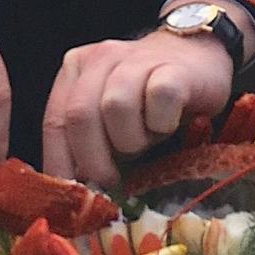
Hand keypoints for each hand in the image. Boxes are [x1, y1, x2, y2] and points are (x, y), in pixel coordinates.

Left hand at [41, 30, 233, 183]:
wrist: (199, 60)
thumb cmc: (147, 99)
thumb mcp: (108, 119)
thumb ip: (85, 141)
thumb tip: (71, 192)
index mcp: (75, 69)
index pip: (55, 121)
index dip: (60, 163)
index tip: (71, 196)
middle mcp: (100, 58)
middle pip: (80, 116)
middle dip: (94, 159)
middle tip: (111, 181)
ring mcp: (137, 59)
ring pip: (115, 107)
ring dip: (131, 138)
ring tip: (145, 141)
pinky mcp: (173, 68)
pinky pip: (159, 99)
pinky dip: (162, 123)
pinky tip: (168, 124)